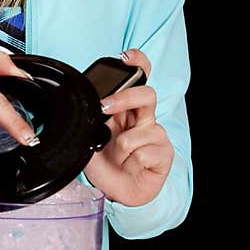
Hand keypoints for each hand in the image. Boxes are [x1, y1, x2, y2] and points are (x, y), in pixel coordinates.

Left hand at [84, 49, 174, 206]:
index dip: (137, 63)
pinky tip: (132, 166)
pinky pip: (145, 152)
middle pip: (146, 94)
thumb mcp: (90, 141)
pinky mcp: (164, 153)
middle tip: (105, 108)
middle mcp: (143, 119)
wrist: (119, 193)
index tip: (125, 57)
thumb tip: (85, 112)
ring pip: (140, 131)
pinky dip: (133, 162)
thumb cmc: (108, 165)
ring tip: (119, 158)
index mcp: (127, 110)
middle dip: (125, 98)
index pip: (138, 79)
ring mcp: (156, 135)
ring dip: (122, 148)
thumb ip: (91, 124)